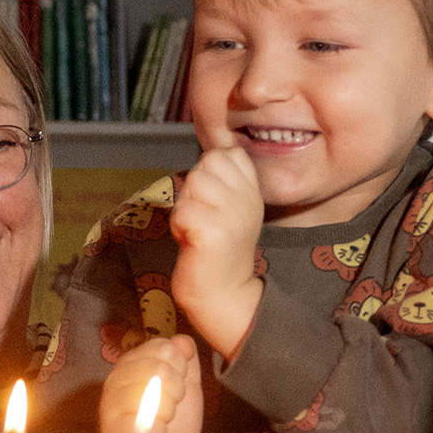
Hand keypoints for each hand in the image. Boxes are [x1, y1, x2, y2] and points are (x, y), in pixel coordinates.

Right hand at [98, 334, 205, 432]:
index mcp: (135, 365)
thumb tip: (182, 340)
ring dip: (167, 412)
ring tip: (160, 422)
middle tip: (169, 408)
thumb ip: (186, 361)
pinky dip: (156, 429)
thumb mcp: (187, 390)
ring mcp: (111, 401)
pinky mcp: (110, 425)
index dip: (179, 367)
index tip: (177, 389)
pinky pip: (144, 416)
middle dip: (175, 390)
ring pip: (153, 388)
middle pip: (159, 365)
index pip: (162, 346)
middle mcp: (118, 378)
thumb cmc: (172, 429)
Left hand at [165, 134, 267, 362]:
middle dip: (194, 191)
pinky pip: (181, 211)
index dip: (209, 174)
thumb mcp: (230, 205)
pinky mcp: (213, 232)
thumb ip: (224, 175)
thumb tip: (218, 139)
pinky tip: (192, 243)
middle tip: (203, 219)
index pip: (226, 154)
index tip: (215, 204)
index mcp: (252, 190)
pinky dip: (179, 228)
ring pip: (192, 183)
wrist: (223, 294)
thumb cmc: (217, 249)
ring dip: (185, 208)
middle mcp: (247, 199)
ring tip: (197, 230)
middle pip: (205, 165)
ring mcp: (232, 214)